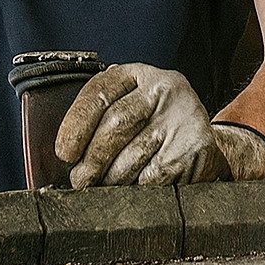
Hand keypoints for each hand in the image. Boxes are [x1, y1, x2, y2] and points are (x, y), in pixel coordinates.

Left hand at [55, 64, 252, 186]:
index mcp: (138, 75)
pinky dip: (138, 189)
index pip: (99, 92)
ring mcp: (182, 116)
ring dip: (112, 180)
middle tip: (81, 180)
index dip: (76, 124)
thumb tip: (65, 157)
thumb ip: (98, 121)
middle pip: (116, 124)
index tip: (64, 153)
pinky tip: (134, 189)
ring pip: (134, 155)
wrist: (200, 139)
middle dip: (92, 159)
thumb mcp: (127, 108)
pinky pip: (154, 176)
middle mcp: (163, 89)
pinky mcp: (195, 146)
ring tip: (107, 187)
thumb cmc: (151, 127)